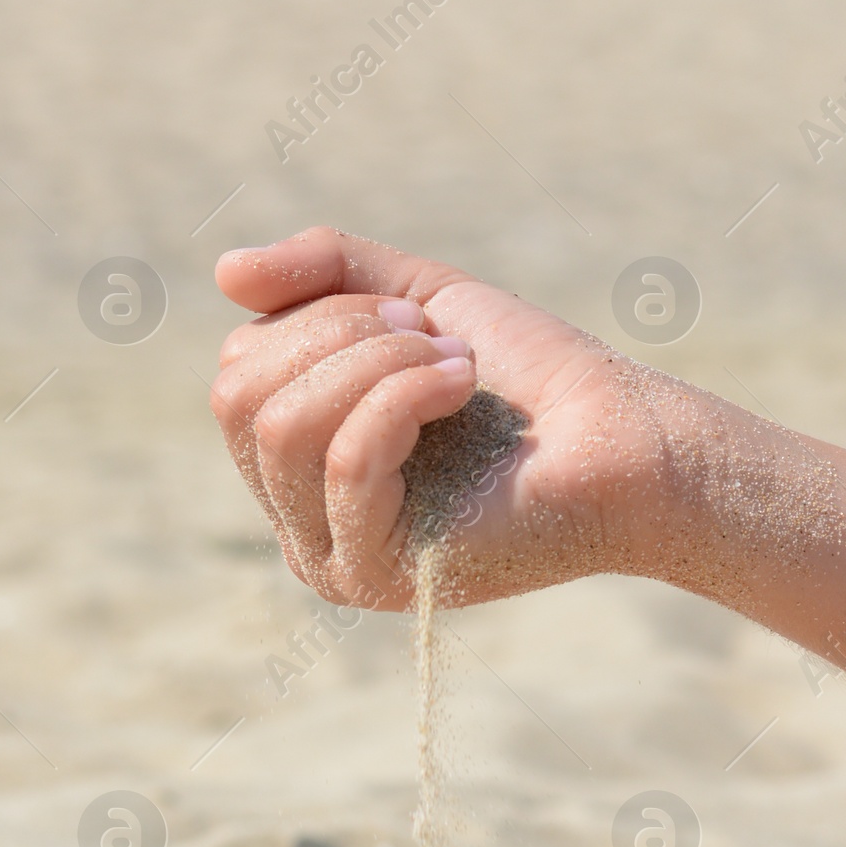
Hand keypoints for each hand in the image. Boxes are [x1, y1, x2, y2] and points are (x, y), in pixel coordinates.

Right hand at [210, 226, 705, 609]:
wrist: (622, 439)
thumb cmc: (528, 378)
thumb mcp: (416, 297)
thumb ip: (324, 273)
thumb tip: (223, 270)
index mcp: (296, 463)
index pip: (238, 369)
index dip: (321, 317)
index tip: (418, 321)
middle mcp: (296, 521)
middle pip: (240, 397)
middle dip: (341, 335)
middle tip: (434, 338)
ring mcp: (329, 557)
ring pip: (282, 426)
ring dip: (379, 364)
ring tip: (456, 366)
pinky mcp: (374, 575)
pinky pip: (341, 461)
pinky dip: (404, 396)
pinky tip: (462, 388)